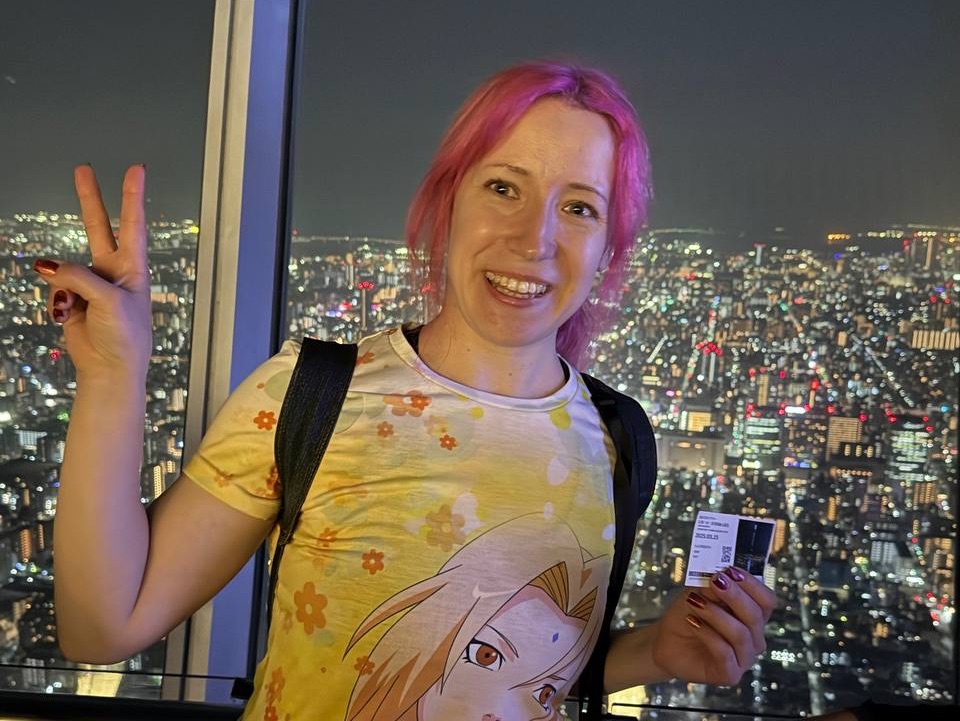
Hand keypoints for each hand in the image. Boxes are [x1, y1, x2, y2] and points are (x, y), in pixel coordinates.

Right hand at [34, 164, 152, 380]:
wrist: (109, 369)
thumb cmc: (125, 337)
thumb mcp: (108, 301)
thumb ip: (78, 277)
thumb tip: (46, 266)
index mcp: (133, 268)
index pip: (133, 224)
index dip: (132, 196)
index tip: (136, 169)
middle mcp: (113, 271)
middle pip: (99, 227)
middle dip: (90, 199)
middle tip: (83, 170)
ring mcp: (90, 283)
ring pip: (66, 266)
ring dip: (64, 284)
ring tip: (75, 308)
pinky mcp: (73, 297)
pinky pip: (55, 288)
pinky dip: (58, 301)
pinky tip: (68, 316)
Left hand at [650, 567, 776, 684]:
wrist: (666, 641)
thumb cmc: (688, 615)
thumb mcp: (700, 594)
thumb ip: (714, 587)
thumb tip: (725, 576)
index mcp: (752, 616)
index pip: (767, 600)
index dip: (752, 584)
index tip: (731, 570)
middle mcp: (754, 638)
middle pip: (756, 616)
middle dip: (735, 596)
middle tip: (715, 581)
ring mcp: (744, 657)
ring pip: (740, 634)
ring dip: (716, 614)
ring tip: (695, 602)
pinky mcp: (731, 674)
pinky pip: (725, 652)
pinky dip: (707, 634)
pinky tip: (692, 622)